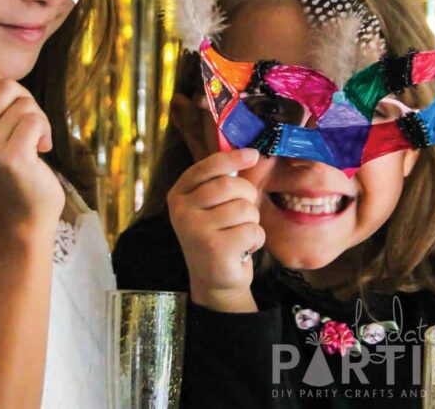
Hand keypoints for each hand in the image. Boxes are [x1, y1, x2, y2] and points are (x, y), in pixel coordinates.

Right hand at [0, 74, 64, 229]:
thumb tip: (2, 77)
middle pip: (5, 85)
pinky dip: (45, 131)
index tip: (8, 102)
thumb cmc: (13, 170)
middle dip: (25, 100)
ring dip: (39, 120)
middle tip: (27, 127)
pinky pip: (35, 119)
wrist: (23, 217)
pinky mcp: (11, 155)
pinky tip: (41, 151)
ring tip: (34, 143)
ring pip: (25, 103)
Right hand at [167, 149, 263, 312]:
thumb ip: (220, 181)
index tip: (254, 154)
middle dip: (247, 196)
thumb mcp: (209, 206)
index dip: (232, 158)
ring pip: (244, 208)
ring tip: (239, 233)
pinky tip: (242, 249)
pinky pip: (252, 230)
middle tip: (244, 212)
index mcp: (178, 194)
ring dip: (252, 221)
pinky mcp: (214, 249)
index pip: (207, 167)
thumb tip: (250, 153)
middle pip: (229, 185)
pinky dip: (256, 239)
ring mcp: (195, 230)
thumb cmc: (217, 235)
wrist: (213, 281)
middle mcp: (181, 210)